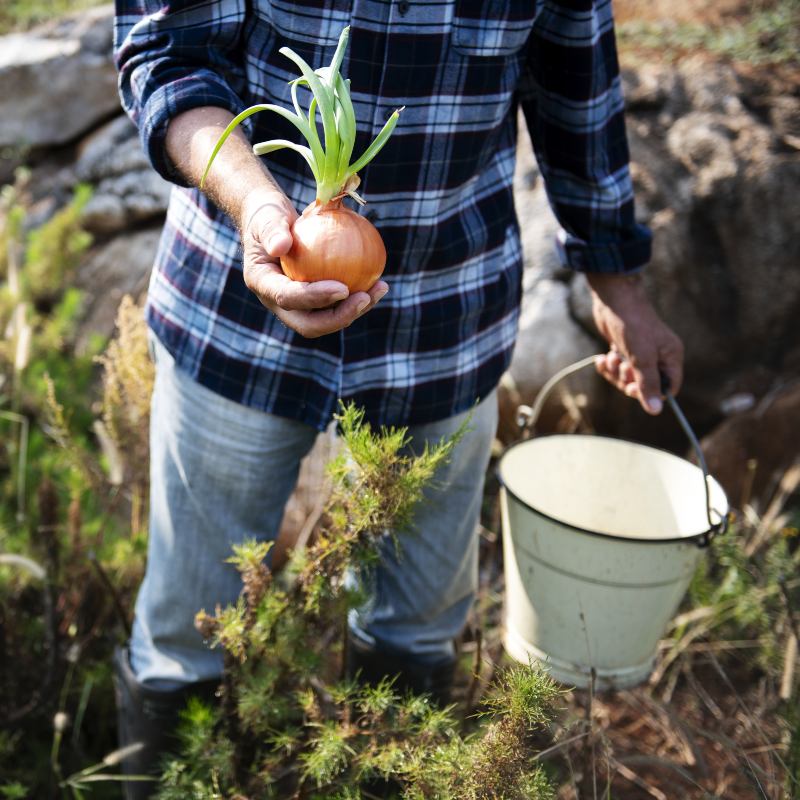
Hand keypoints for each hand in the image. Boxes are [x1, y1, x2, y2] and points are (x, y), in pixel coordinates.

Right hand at [240, 195, 388, 337]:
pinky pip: (339, 304)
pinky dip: (359, 297)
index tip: (342, 288)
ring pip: (328, 319)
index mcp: (263, 285)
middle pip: (309, 324)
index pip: (288, 298)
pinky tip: (379, 282)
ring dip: (355, 309)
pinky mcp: (315, 301)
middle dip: (339, 318)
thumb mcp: (266, 216)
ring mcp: (298, 305)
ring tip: (379, 288)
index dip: (315, 297)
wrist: (270, 223)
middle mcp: (279, 303)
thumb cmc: (268, 214)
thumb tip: (281, 246)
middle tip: (364, 298)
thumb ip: (272, 230)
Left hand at [587, 273, 683, 414]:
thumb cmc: (632, 325)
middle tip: (622, 367)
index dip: (653, 394)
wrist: (613, 299)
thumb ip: (649, 385)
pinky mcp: (623, 349)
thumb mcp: (642, 358)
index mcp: (671, 357)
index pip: (669, 387)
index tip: (636, 388)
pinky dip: (607, 366)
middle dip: (628, 380)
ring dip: (615, 372)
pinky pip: (616, 368)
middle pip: (645, 385)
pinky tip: (600, 358)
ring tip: (610, 357)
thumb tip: (656, 410)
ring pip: (627, 377)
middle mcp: (658, 356)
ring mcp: (640, 353)